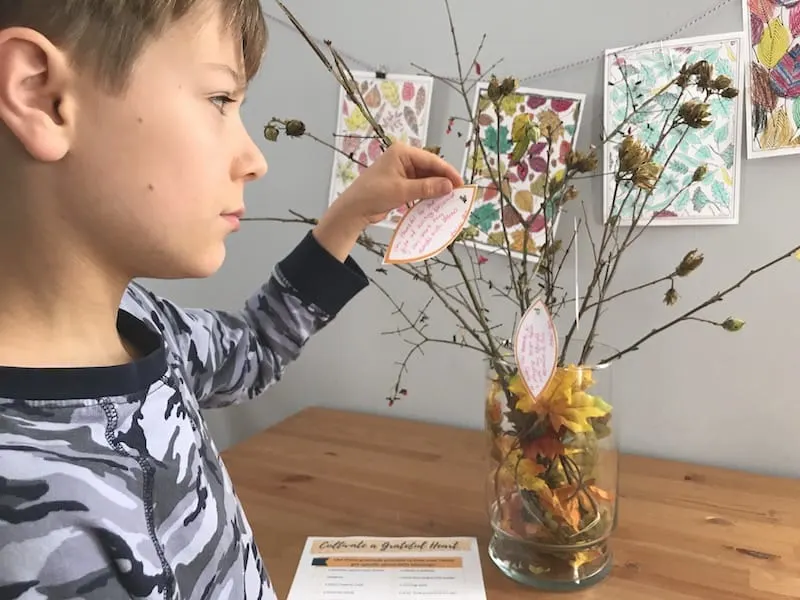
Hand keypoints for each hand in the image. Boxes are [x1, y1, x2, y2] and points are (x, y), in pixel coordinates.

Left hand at [313, 143, 463, 260]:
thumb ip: (427, 187)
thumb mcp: (402, 191)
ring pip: (426, 178)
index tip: (460, 184)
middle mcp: (403, 158)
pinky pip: (419, 186)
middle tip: (457, 194)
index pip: (431, 160)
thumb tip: (448, 186)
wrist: (354, 209)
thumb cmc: (373, 194)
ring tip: (448, 199)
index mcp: (402, 152)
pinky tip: (435, 201)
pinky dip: (427, 193)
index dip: (447, 172)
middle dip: (443, 181)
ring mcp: (402, 170)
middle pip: (430, 168)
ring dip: (436, 188)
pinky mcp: (401, 182)